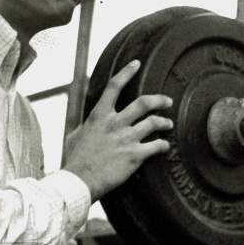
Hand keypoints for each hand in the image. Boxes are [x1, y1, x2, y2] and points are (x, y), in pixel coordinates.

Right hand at [62, 60, 173, 200]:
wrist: (79, 180)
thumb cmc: (74, 159)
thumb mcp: (75, 135)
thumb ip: (87, 125)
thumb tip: (88, 122)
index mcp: (99, 116)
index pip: (114, 86)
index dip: (126, 72)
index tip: (136, 64)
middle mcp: (115, 123)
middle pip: (143, 103)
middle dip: (159, 100)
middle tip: (167, 101)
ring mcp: (126, 138)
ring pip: (154, 123)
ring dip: (165, 122)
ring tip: (169, 124)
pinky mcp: (135, 155)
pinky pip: (156, 146)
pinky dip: (163, 145)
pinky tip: (165, 146)